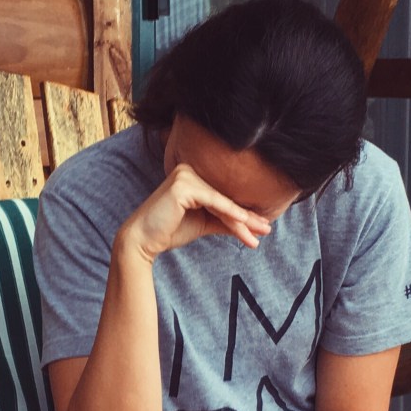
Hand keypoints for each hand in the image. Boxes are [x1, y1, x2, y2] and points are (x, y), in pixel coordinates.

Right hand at [117, 163, 270, 262]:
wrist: (143, 241)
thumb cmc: (169, 230)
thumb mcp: (203, 223)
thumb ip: (224, 221)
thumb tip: (250, 224)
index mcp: (193, 174)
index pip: (223, 196)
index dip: (243, 212)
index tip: (263, 225)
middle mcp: (189, 169)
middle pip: (225, 198)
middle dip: (247, 217)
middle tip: (267, 229)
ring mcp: (185, 175)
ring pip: (222, 202)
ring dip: (242, 220)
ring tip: (261, 233)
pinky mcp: (183, 185)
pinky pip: (213, 202)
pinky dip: (230, 214)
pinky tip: (245, 224)